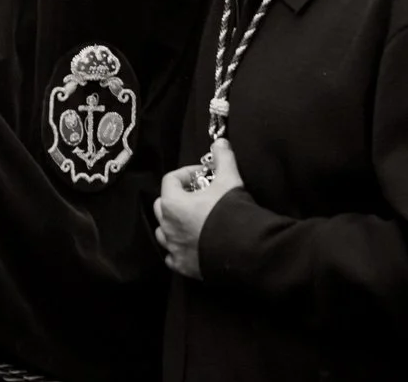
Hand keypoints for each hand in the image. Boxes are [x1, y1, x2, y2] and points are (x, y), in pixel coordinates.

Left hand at [154, 139, 241, 279]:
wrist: (244, 252)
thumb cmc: (231, 214)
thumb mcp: (230, 180)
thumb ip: (223, 158)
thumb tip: (220, 142)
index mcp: (173, 203)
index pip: (171, 180)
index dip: (186, 173)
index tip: (204, 175)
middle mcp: (167, 225)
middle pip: (163, 205)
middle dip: (178, 197)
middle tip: (199, 196)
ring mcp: (173, 247)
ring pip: (164, 231)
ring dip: (174, 223)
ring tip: (194, 220)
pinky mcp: (183, 266)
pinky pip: (172, 255)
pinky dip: (178, 248)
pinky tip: (192, 244)